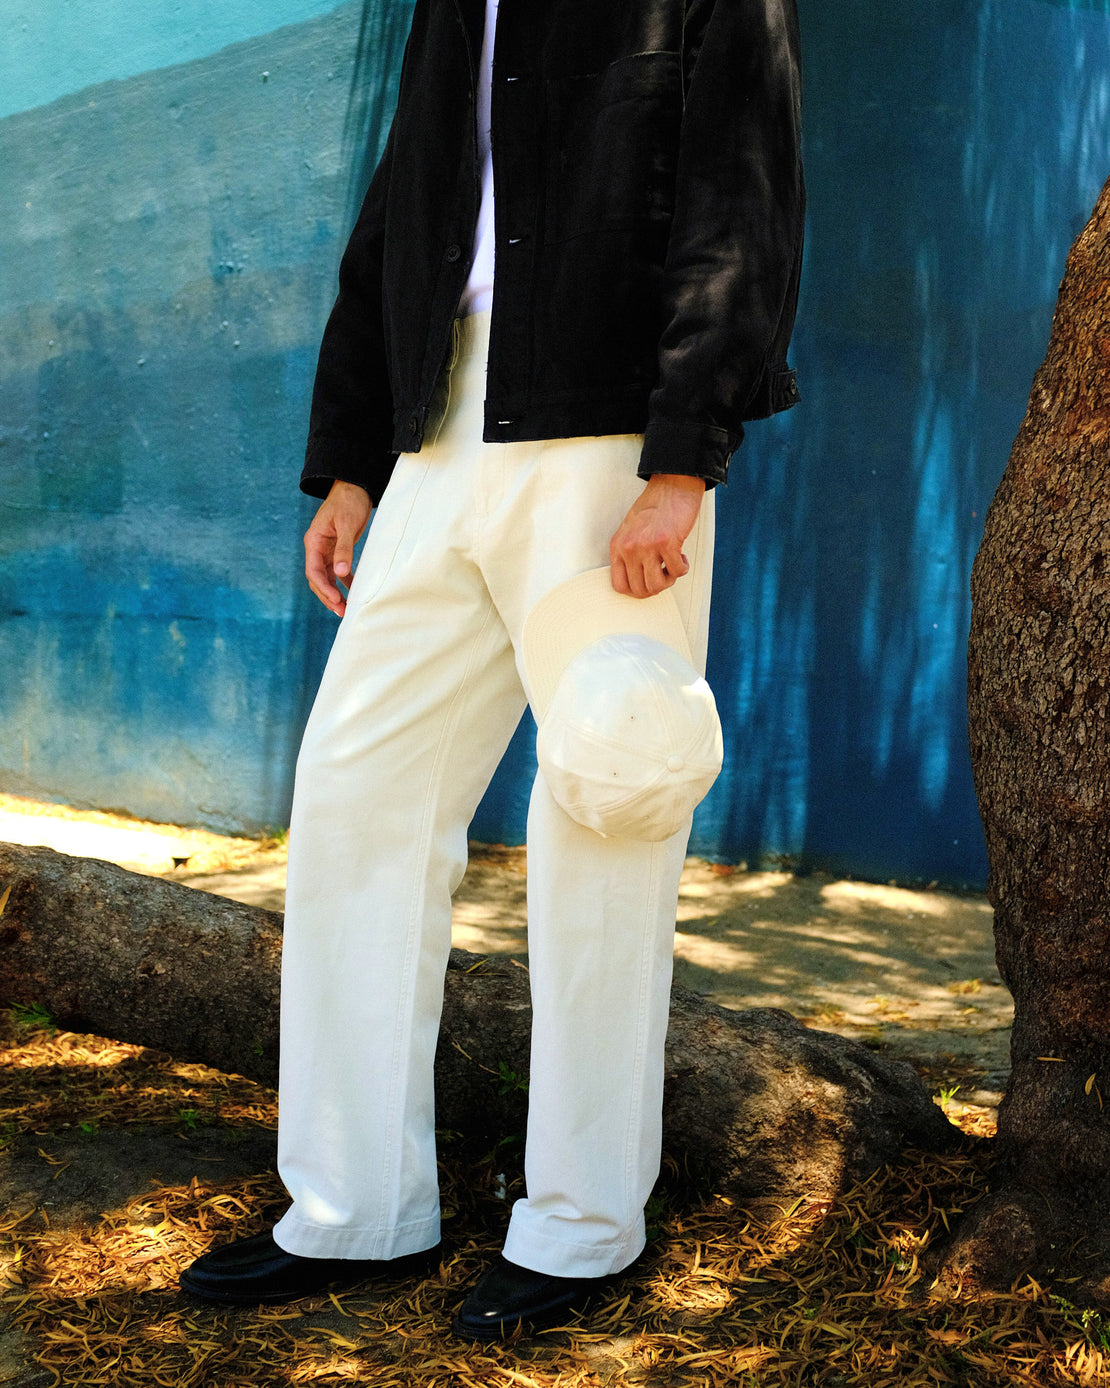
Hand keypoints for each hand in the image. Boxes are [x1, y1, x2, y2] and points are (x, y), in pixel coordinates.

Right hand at [304, 481, 371, 615]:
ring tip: (346, 608)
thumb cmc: (349, 502)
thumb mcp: (346, 524)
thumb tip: (341, 573)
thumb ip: (343, 549)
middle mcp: (317, 548)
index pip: (314, 570)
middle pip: (318, 578)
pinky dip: (345, 583)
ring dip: (335, 593)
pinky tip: (354, 592)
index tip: (335, 599)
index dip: (323, 587)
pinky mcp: (338, 550)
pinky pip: (339, 572)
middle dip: (327, 596)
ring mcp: (327, 550)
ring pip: (327, 578)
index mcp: (314, 541)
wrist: (355, 487)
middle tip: (341, 611)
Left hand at [609, 474, 705, 597]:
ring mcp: (647, 546)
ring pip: (657, 585)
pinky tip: (682, 557)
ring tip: (672, 567)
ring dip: (669, 580)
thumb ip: (629, 553)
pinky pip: (677, 571)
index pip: (619, 585)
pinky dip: (682, 568)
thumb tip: (637, 579)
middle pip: (640, 589)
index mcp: (618, 547)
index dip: (636, 591)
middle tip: (664, 576)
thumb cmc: (654, 506)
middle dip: (655, 587)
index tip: (647, 585)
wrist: (671, 485)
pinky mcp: (667, 542)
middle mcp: (629, 548)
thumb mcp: (630, 531)